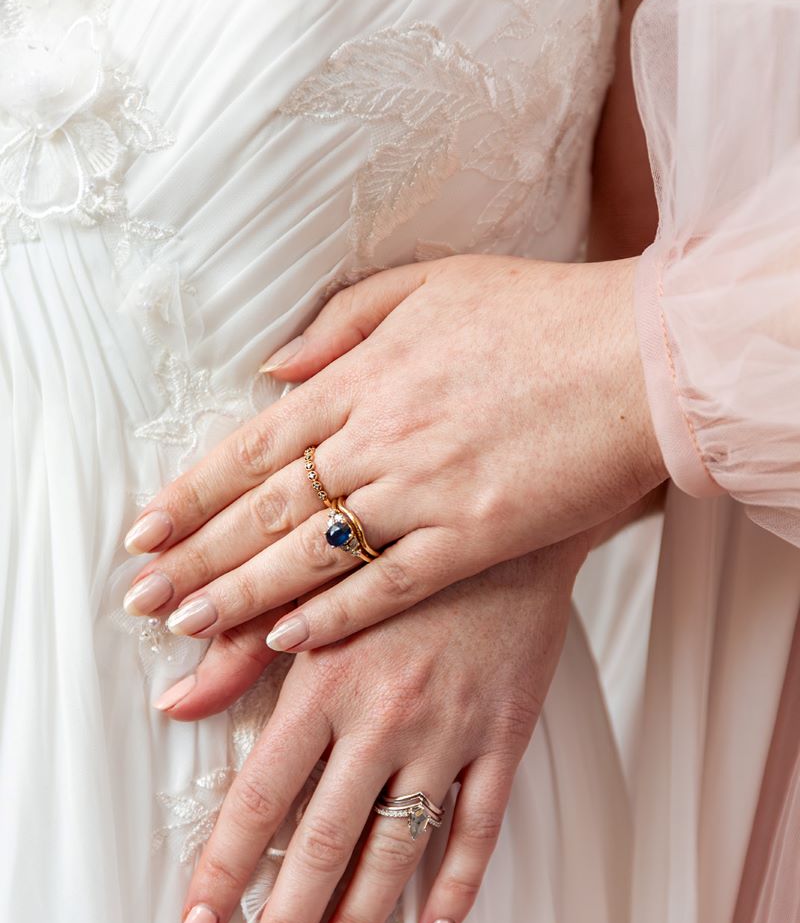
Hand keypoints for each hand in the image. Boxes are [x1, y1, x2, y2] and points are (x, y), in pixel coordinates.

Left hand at [123, 255, 664, 651]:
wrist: (643, 356)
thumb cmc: (543, 313)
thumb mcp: (433, 285)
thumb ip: (345, 324)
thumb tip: (274, 368)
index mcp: (367, 375)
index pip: (257, 443)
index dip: (194, 491)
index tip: (145, 529)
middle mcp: (383, 437)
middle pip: (269, 506)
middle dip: (199, 556)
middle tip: (144, 598)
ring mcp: (428, 491)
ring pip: (315, 552)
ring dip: (246, 594)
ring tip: (191, 628)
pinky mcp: (478, 536)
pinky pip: (391, 584)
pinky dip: (337, 613)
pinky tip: (289, 637)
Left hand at [165, 538, 585, 922]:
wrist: (509, 529)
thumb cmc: (401, 560)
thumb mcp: (313, 594)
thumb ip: (239, 652)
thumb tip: (175, 704)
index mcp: (323, 682)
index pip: (259, 797)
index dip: (226, 869)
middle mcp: (382, 717)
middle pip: (323, 842)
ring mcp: (448, 733)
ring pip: (397, 849)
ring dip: (361, 921)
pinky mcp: (504, 738)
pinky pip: (480, 828)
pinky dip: (459, 886)